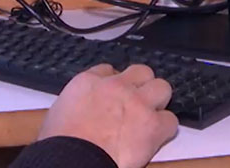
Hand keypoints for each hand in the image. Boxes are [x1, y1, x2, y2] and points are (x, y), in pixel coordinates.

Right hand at [37, 64, 178, 167]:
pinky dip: (165, 129)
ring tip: (151, 116)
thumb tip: (81, 111)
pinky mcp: (153, 125)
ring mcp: (137, 103)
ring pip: (162, 87)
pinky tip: (156, 137)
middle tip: (137, 101)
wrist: (74, 159)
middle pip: (141, 71)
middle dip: (141, 85)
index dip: (114, 82)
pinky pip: (171, 120)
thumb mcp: (59, 113)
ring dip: (158, 101)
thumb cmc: (61, 143)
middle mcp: (115, 86)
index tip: (114, 93)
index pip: (108, 70)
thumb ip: (76, 104)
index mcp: (88, 82)